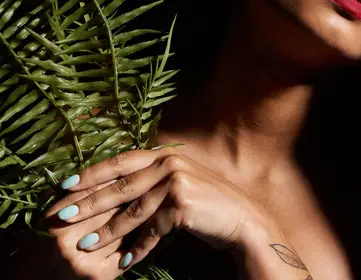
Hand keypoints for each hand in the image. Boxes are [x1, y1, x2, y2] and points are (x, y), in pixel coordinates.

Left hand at [45, 146, 269, 272]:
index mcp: (164, 154)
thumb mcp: (177, 183)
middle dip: (89, 201)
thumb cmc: (206, 203)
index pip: (119, 161)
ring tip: (86, 245)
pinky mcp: (182, 204)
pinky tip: (125, 261)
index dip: (92, 173)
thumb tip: (115, 190)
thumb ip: (151, 180)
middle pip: (120, 184)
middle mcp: (168, 163)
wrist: (241, 219)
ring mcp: (176, 182)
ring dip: (108, 230)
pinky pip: (153, 230)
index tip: (66, 185)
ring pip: (133, 209)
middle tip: (63, 214)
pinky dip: (139, 247)